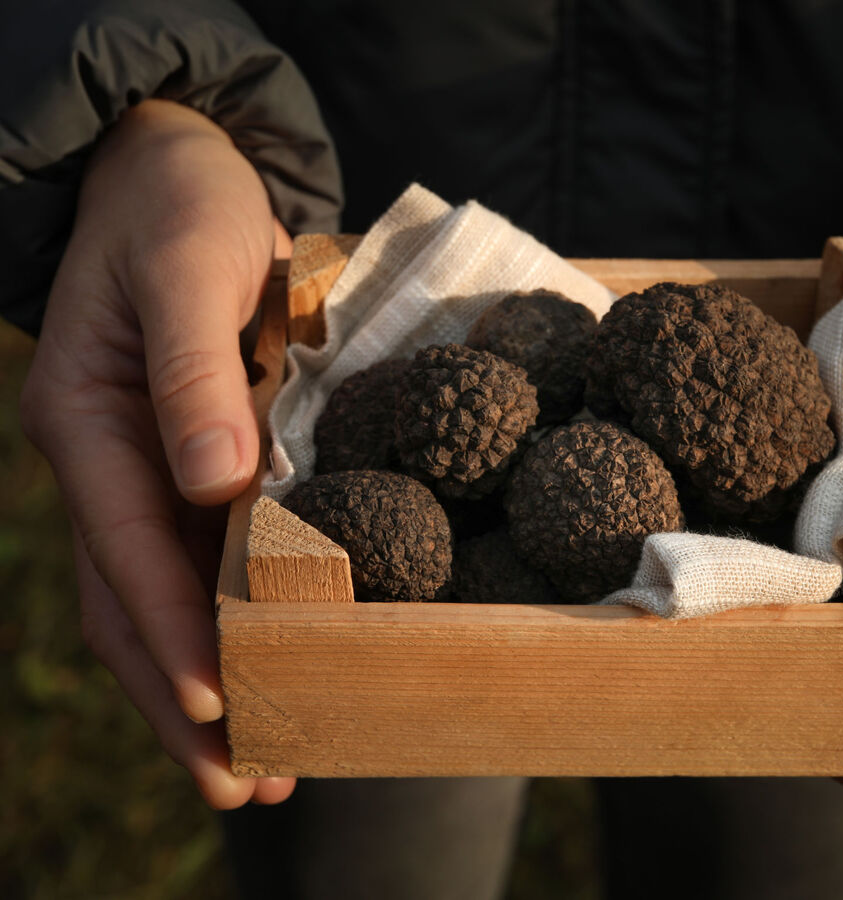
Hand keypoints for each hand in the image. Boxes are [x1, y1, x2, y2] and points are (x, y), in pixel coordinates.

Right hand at [19, 100, 295, 807]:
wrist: (174, 166)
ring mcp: (147, 470)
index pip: (129, 553)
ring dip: (206, 684)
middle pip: (134, 606)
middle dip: (183, 699)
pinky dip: (229, 625)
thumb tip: (213, 485)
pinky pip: (199, 563)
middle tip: (242, 784)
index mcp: (88, 426)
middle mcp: (111, 464)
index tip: (222, 704)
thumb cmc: (178, 206)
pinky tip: (274, 666)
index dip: (174, 635)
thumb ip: (191, 374)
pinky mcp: (191, 462)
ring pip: (164, 601)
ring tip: (260, 765)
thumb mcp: (186, 269)